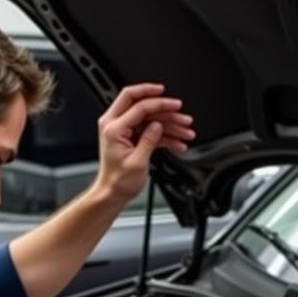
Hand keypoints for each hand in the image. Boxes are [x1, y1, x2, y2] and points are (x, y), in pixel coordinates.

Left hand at [95, 83, 195, 201]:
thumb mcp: (137, 162)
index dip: (159, 103)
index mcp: (114, 128)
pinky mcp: (132, 137)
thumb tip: (158, 124)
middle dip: (162, 105)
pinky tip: (178, 142)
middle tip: (179, 109)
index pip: (139, 106)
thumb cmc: (118, 182)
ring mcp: (124, 130)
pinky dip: (166, 135)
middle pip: (141, 103)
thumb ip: (148, 140)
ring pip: (150, 117)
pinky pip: (151, 130)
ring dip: (169, 124)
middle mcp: (116, 125)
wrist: (112, 193)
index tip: (175, 105)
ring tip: (185, 131)